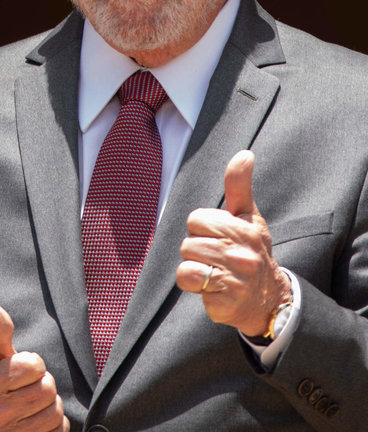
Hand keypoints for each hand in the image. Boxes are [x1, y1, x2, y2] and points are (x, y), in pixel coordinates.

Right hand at [0, 304, 68, 431]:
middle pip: (47, 389)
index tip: (19, 368)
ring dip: (48, 405)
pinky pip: (57, 431)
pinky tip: (35, 419)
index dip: (32, 363)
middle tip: (26, 386)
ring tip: (30, 403)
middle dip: (42, 383)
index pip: (35, 365)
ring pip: (54, 412)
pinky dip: (54, 425)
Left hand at [176, 150, 290, 336]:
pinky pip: (189, 282)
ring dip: (194, 269)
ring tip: (214, 272)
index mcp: (245, 228)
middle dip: (197, 249)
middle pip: (188, 242)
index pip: (196, 219)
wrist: (268, 299)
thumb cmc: (252, 250)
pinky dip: (195, 286)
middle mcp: (243, 253)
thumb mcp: (248, 216)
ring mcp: (236, 279)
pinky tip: (212, 287)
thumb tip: (245, 153)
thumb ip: (240, 185)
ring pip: (186, 262)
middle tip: (217, 257)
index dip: (201, 228)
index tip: (218, 236)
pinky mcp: (225, 301)